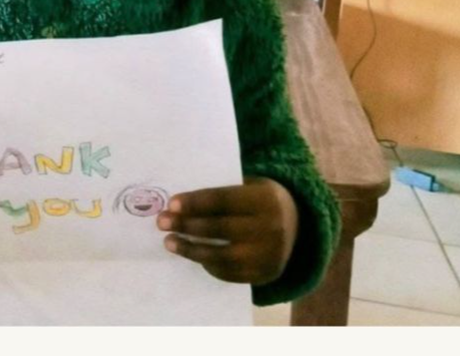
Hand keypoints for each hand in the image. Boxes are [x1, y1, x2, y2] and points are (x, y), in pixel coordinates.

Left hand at [157, 177, 298, 285]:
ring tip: (169, 242)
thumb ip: (222, 192)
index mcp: (264, 199)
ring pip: (222, 255)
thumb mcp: (250, 185)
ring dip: (191, 249)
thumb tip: (179, 202)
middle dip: (186, 225)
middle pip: (219, 228)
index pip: (223, 200)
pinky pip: (230, 273)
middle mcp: (270, 228)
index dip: (195, 202)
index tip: (171, 204)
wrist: (297, 224)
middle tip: (161, 222)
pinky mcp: (265, 274)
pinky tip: (193, 255)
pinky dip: (209, 265)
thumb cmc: (260, 198)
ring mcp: (269, 255)